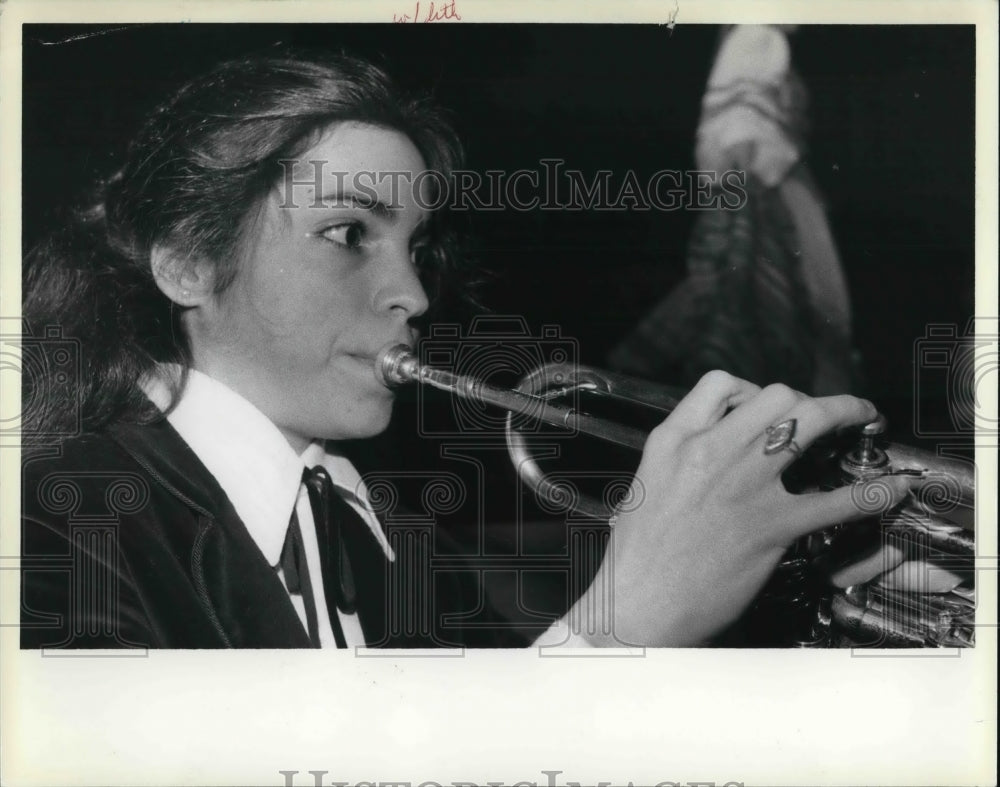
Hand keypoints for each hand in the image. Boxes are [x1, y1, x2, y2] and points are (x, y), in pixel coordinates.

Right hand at [569, 370, 912, 646]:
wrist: (639, 603)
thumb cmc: (636, 556)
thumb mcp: (646, 485)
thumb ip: (681, 460)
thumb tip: (710, 453)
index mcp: (674, 440)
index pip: (720, 384)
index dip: (750, 391)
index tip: (763, 409)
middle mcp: (712, 451)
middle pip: (776, 395)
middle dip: (805, 399)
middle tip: (822, 413)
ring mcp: (746, 485)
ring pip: (808, 421)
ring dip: (844, 412)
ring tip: (862, 415)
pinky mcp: (773, 525)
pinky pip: (837, 499)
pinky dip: (873, 492)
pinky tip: (891, 488)